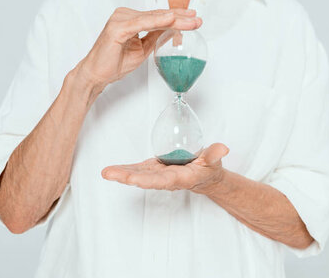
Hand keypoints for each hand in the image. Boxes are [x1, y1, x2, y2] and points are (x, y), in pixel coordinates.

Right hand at [74, 7, 201, 90]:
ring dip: (174, 19)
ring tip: (191, 21)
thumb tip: (173, 30)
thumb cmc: (114, 63)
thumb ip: (155, 37)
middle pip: (157, 15)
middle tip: (198, 19)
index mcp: (130, 19)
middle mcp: (124, 15)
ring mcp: (120, 19)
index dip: (176, 17)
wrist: (95, 75)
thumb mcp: (142, 49)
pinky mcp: (117, 28)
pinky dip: (157, 21)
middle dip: (180, 17)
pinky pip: (142, 23)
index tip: (193, 18)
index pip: (157, 16)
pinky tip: (171, 20)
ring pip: (153, 18)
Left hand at [101, 143, 229, 194]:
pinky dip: (124, 169)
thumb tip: (223, 148)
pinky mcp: (153, 170)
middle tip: (111, 174)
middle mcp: (165, 180)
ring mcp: (157, 175)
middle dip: (127, 177)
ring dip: (121, 174)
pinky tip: (111, 170)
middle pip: (144, 179)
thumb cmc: (209, 169)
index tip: (135, 180)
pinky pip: (137, 170)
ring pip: (137, 175)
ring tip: (106, 172)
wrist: (204, 177)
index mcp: (180, 179)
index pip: (163, 180)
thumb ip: (215, 154)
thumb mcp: (214, 161)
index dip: (148, 180)